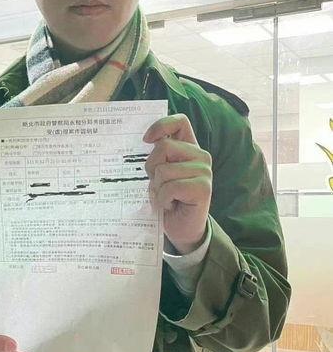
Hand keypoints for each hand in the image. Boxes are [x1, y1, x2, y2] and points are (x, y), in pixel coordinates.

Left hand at [143, 114, 211, 253]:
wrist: (182, 229)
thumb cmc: (168, 200)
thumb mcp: (159, 175)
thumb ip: (159, 157)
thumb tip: (147, 141)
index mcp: (189, 148)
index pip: (179, 122)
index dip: (161, 126)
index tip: (146, 140)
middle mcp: (200, 156)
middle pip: (164, 147)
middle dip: (151, 168)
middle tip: (158, 185)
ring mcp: (204, 171)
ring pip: (164, 170)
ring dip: (157, 189)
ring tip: (166, 198)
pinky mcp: (203, 188)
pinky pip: (170, 187)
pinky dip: (163, 200)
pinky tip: (170, 206)